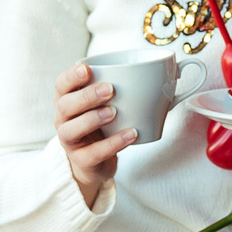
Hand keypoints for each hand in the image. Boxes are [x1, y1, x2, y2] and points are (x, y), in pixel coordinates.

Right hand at [53, 62, 135, 208]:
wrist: (95, 162)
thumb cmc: (103, 125)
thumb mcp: (109, 104)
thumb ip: (127, 87)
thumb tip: (170, 72)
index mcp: (67, 100)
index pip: (61, 84)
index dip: (71, 76)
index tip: (87, 69)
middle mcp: (63, 120)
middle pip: (65, 105)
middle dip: (86, 96)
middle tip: (109, 89)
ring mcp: (70, 142)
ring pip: (71, 130)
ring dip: (93, 119)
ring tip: (115, 112)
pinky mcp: (82, 161)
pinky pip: (94, 152)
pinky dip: (114, 143)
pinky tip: (131, 134)